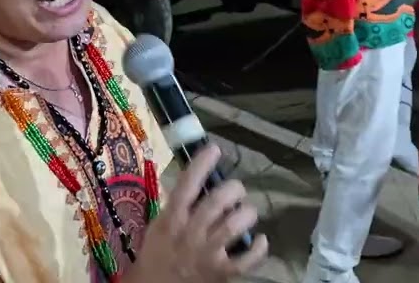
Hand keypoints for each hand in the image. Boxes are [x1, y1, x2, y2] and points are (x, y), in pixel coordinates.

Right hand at [127, 145, 267, 282]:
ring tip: (247, 212)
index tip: (214, 149)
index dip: (202, 164)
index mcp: (172, 219)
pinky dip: (259, 249)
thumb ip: (177, 203)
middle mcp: (190, 233)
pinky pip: (246, 259)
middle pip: (216, 202)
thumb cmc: (158, 254)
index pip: (187, 185)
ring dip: (246, 214)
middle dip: (233, 190)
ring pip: (233, 226)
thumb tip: (197, 175)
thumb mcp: (159, 225)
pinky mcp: (221, 272)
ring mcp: (206, 254)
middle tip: (237, 190)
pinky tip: (261, 240)